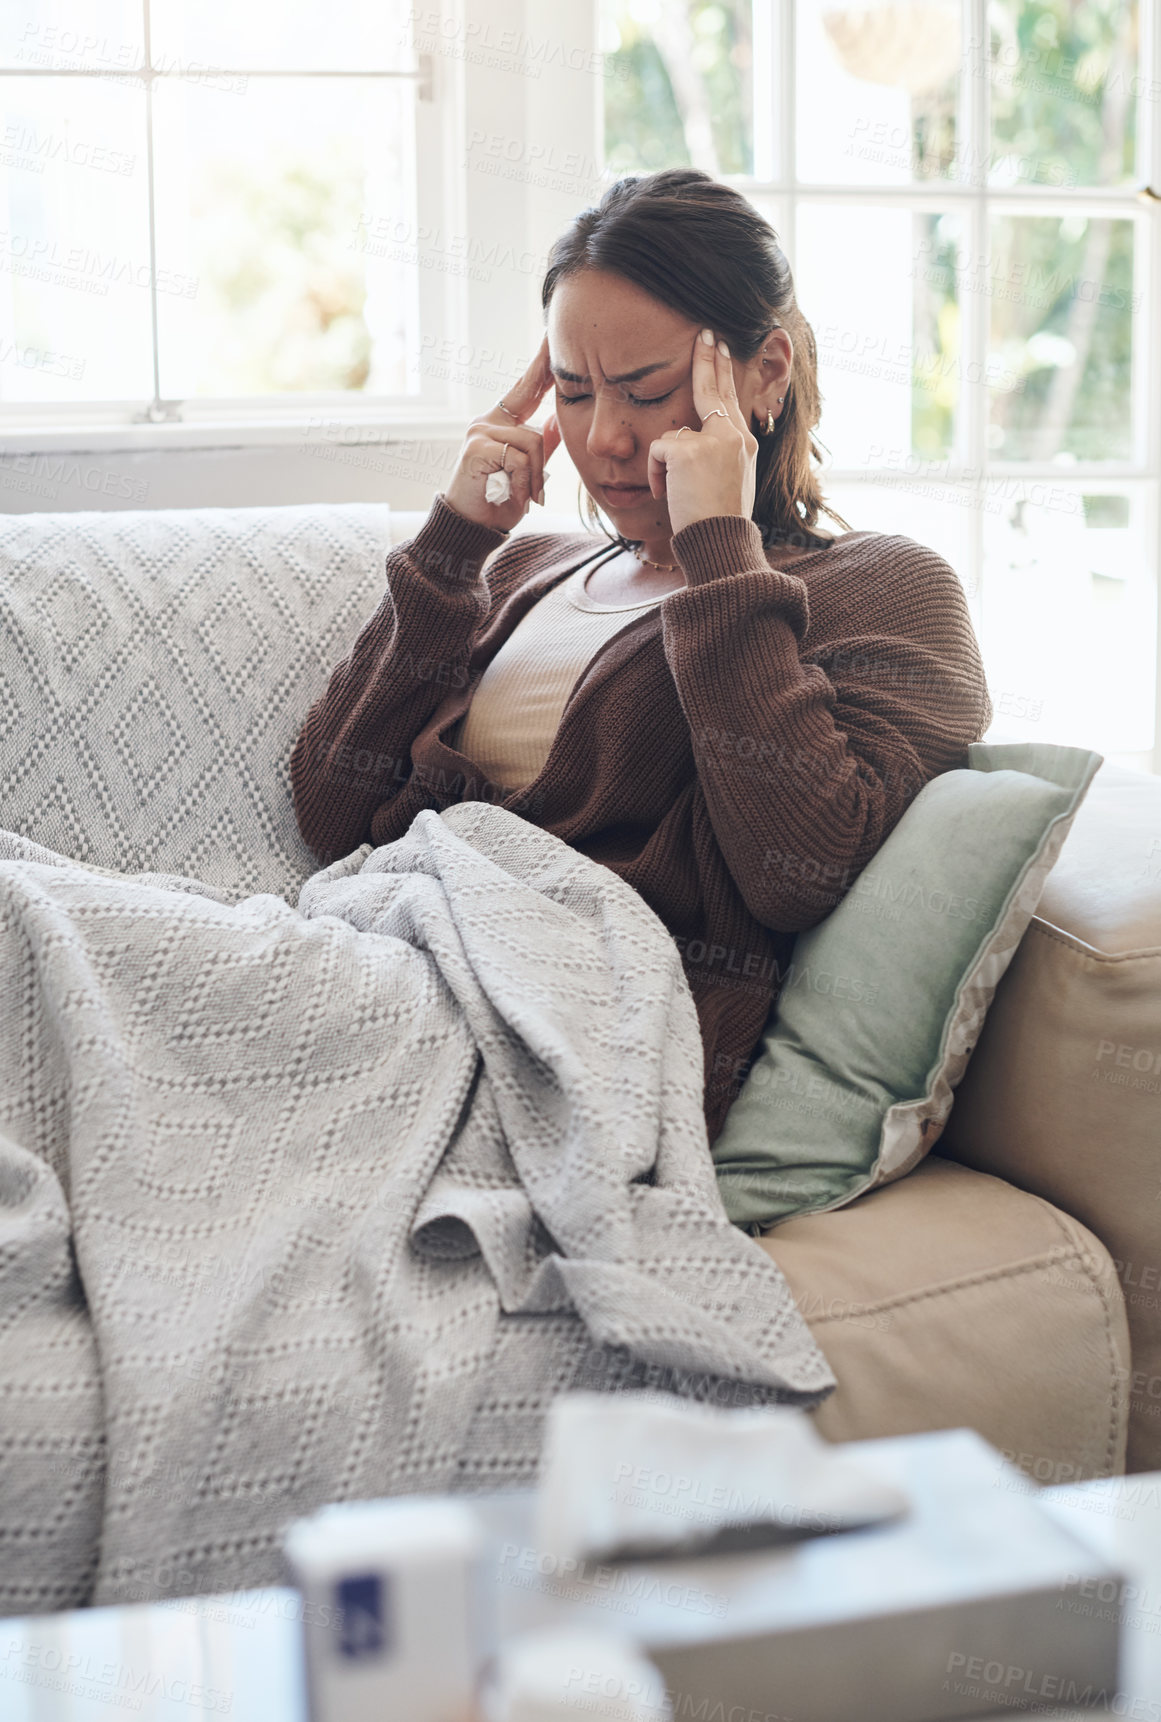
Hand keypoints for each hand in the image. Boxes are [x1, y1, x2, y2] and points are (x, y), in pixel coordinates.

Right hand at [443, 335, 562, 532]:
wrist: (469, 528)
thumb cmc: (497, 502)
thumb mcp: (525, 472)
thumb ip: (541, 445)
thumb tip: (557, 418)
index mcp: (498, 423)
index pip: (524, 389)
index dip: (540, 366)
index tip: (553, 339)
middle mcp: (485, 422)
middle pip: (535, 430)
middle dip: (540, 466)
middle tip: (535, 490)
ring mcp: (479, 433)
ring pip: (531, 445)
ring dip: (533, 478)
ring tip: (523, 497)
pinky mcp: (477, 447)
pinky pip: (519, 459)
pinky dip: (522, 483)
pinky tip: (512, 495)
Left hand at [646, 328, 758, 537]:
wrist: (720, 542)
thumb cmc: (721, 523)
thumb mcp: (730, 482)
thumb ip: (718, 455)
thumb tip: (691, 442)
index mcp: (744, 443)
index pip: (729, 400)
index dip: (722, 372)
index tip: (719, 348)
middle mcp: (734, 436)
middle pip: (713, 389)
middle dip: (707, 358)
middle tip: (704, 333)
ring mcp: (714, 441)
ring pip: (671, 436)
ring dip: (663, 466)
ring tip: (674, 493)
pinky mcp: (689, 451)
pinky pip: (657, 450)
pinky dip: (655, 474)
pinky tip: (666, 493)